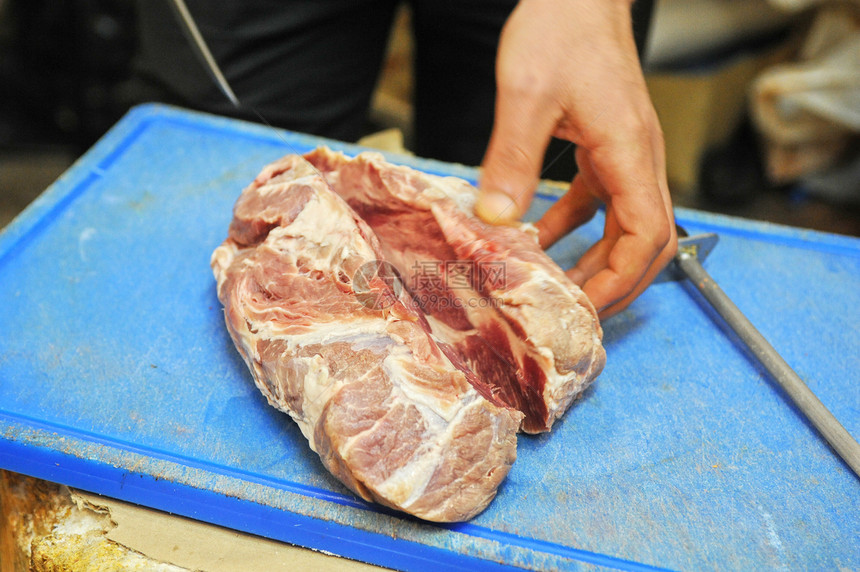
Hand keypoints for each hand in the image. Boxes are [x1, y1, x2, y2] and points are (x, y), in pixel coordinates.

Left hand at [475, 0, 676, 318]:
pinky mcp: (603, 144)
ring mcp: (623, 152)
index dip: (622, 279)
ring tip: (559, 289)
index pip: (647, 234)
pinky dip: (572, 225)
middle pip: (644, 240)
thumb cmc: (560, 27)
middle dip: (614, 282)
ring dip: (595, 260)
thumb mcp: (527, 94)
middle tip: (574, 314)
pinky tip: (539, 237)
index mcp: (629, 151)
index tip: (587, 307)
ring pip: (623, 224)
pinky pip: (596, 199)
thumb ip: (512, 158)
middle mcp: (636, 157)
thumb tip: (495, 219)